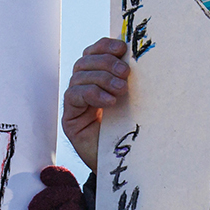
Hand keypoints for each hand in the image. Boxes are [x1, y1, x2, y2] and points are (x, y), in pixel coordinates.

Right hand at [63, 37, 130, 169]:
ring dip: (102, 78)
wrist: (125, 163)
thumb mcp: (134, 100)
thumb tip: (140, 56)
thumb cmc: (131, 130)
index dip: (105, 46)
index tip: (123, 48)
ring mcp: (75, 103)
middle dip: (106, 62)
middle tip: (125, 73)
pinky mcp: (69, 118)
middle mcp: (83, 87)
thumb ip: (130, 79)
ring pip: (79, 76)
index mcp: (98, 77)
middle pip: (85, 61)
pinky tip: (109, 102)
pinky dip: (92, 94)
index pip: (94, 52)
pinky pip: (74, 96)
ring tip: (121, 89)